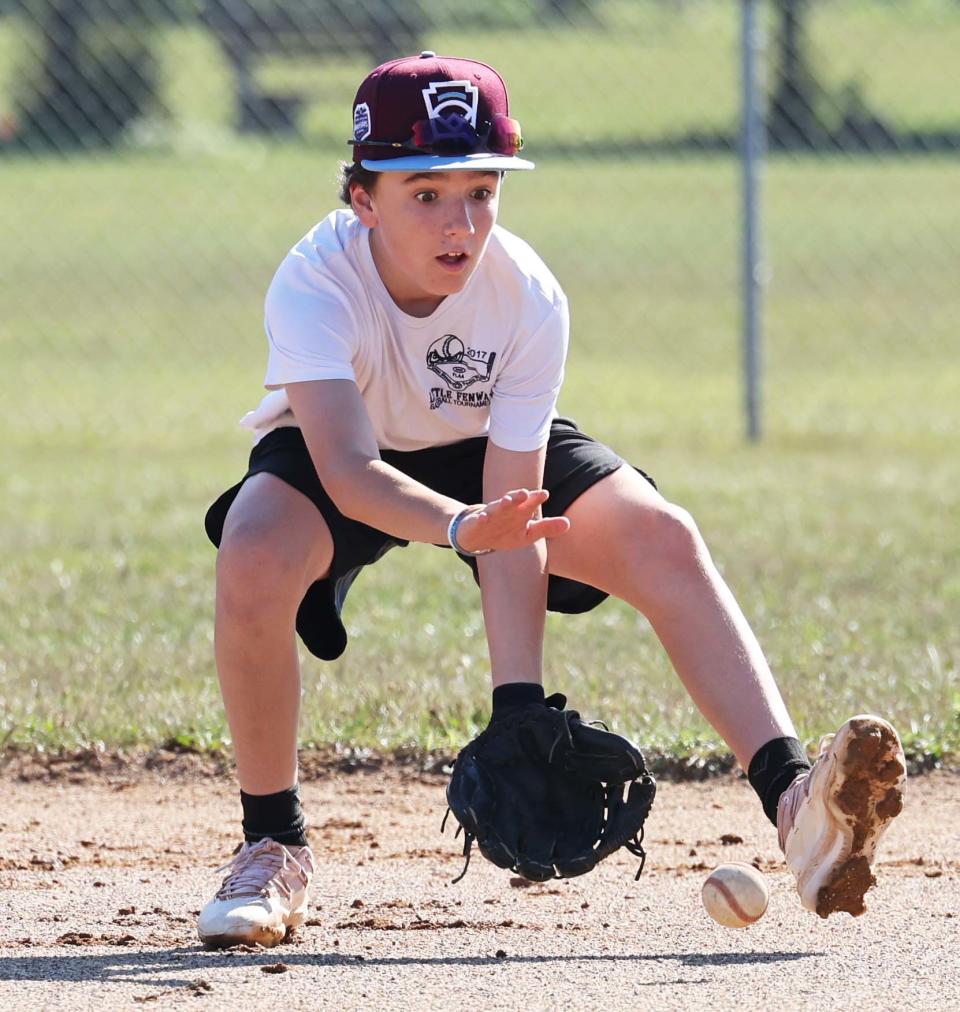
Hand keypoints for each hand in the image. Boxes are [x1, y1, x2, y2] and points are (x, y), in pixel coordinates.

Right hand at [455, 489, 569, 554]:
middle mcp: (506, 510)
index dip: (535, 499)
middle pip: (513, 502)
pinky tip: (483, 517)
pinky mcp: (476, 523)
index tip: (544, 494)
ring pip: (497, 508)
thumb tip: (568, 523)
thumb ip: (547, 527)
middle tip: (526, 493)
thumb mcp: (528, 533)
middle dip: (518, 497)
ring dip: (502, 504)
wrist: (477, 536)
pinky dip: (481, 519)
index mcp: (519, 512)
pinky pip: (479, 520)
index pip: (529, 503)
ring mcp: (491, 515)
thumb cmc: (506, 532)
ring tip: (507, 501)